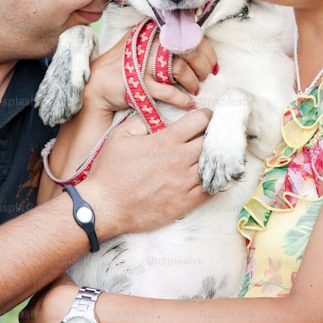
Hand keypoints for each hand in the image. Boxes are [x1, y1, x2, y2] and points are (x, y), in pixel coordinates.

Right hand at [81, 107, 211, 238]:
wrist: (106, 207)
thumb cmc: (110, 172)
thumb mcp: (119, 136)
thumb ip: (139, 122)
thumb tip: (154, 115)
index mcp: (165, 141)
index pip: (200, 121)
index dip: (206, 116)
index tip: (207, 117)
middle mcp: (179, 160)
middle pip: (212, 141)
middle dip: (215, 135)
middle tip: (214, 135)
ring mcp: (184, 183)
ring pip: (215, 165)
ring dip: (217, 158)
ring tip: (214, 155)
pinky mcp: (185, 203)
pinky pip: (211, 189)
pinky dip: (215, 181)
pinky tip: (212, 176)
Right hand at [83, 34, 217, 113]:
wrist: (99, 84)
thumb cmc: (127, 67)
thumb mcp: (147, 49)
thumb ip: (168, 46)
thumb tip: (200, 52)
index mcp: (155, 32)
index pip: (189, 37)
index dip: (206, 53)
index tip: (212, 66)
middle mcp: (149, 43)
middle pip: (188, 51)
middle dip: (202, 68)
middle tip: (204, 78)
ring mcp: (143, 63)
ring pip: (180, 69)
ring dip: (192, 82)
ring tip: (194, 90)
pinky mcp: (139, 83)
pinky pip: (168, 91)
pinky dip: (181, 99)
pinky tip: (187, 103)